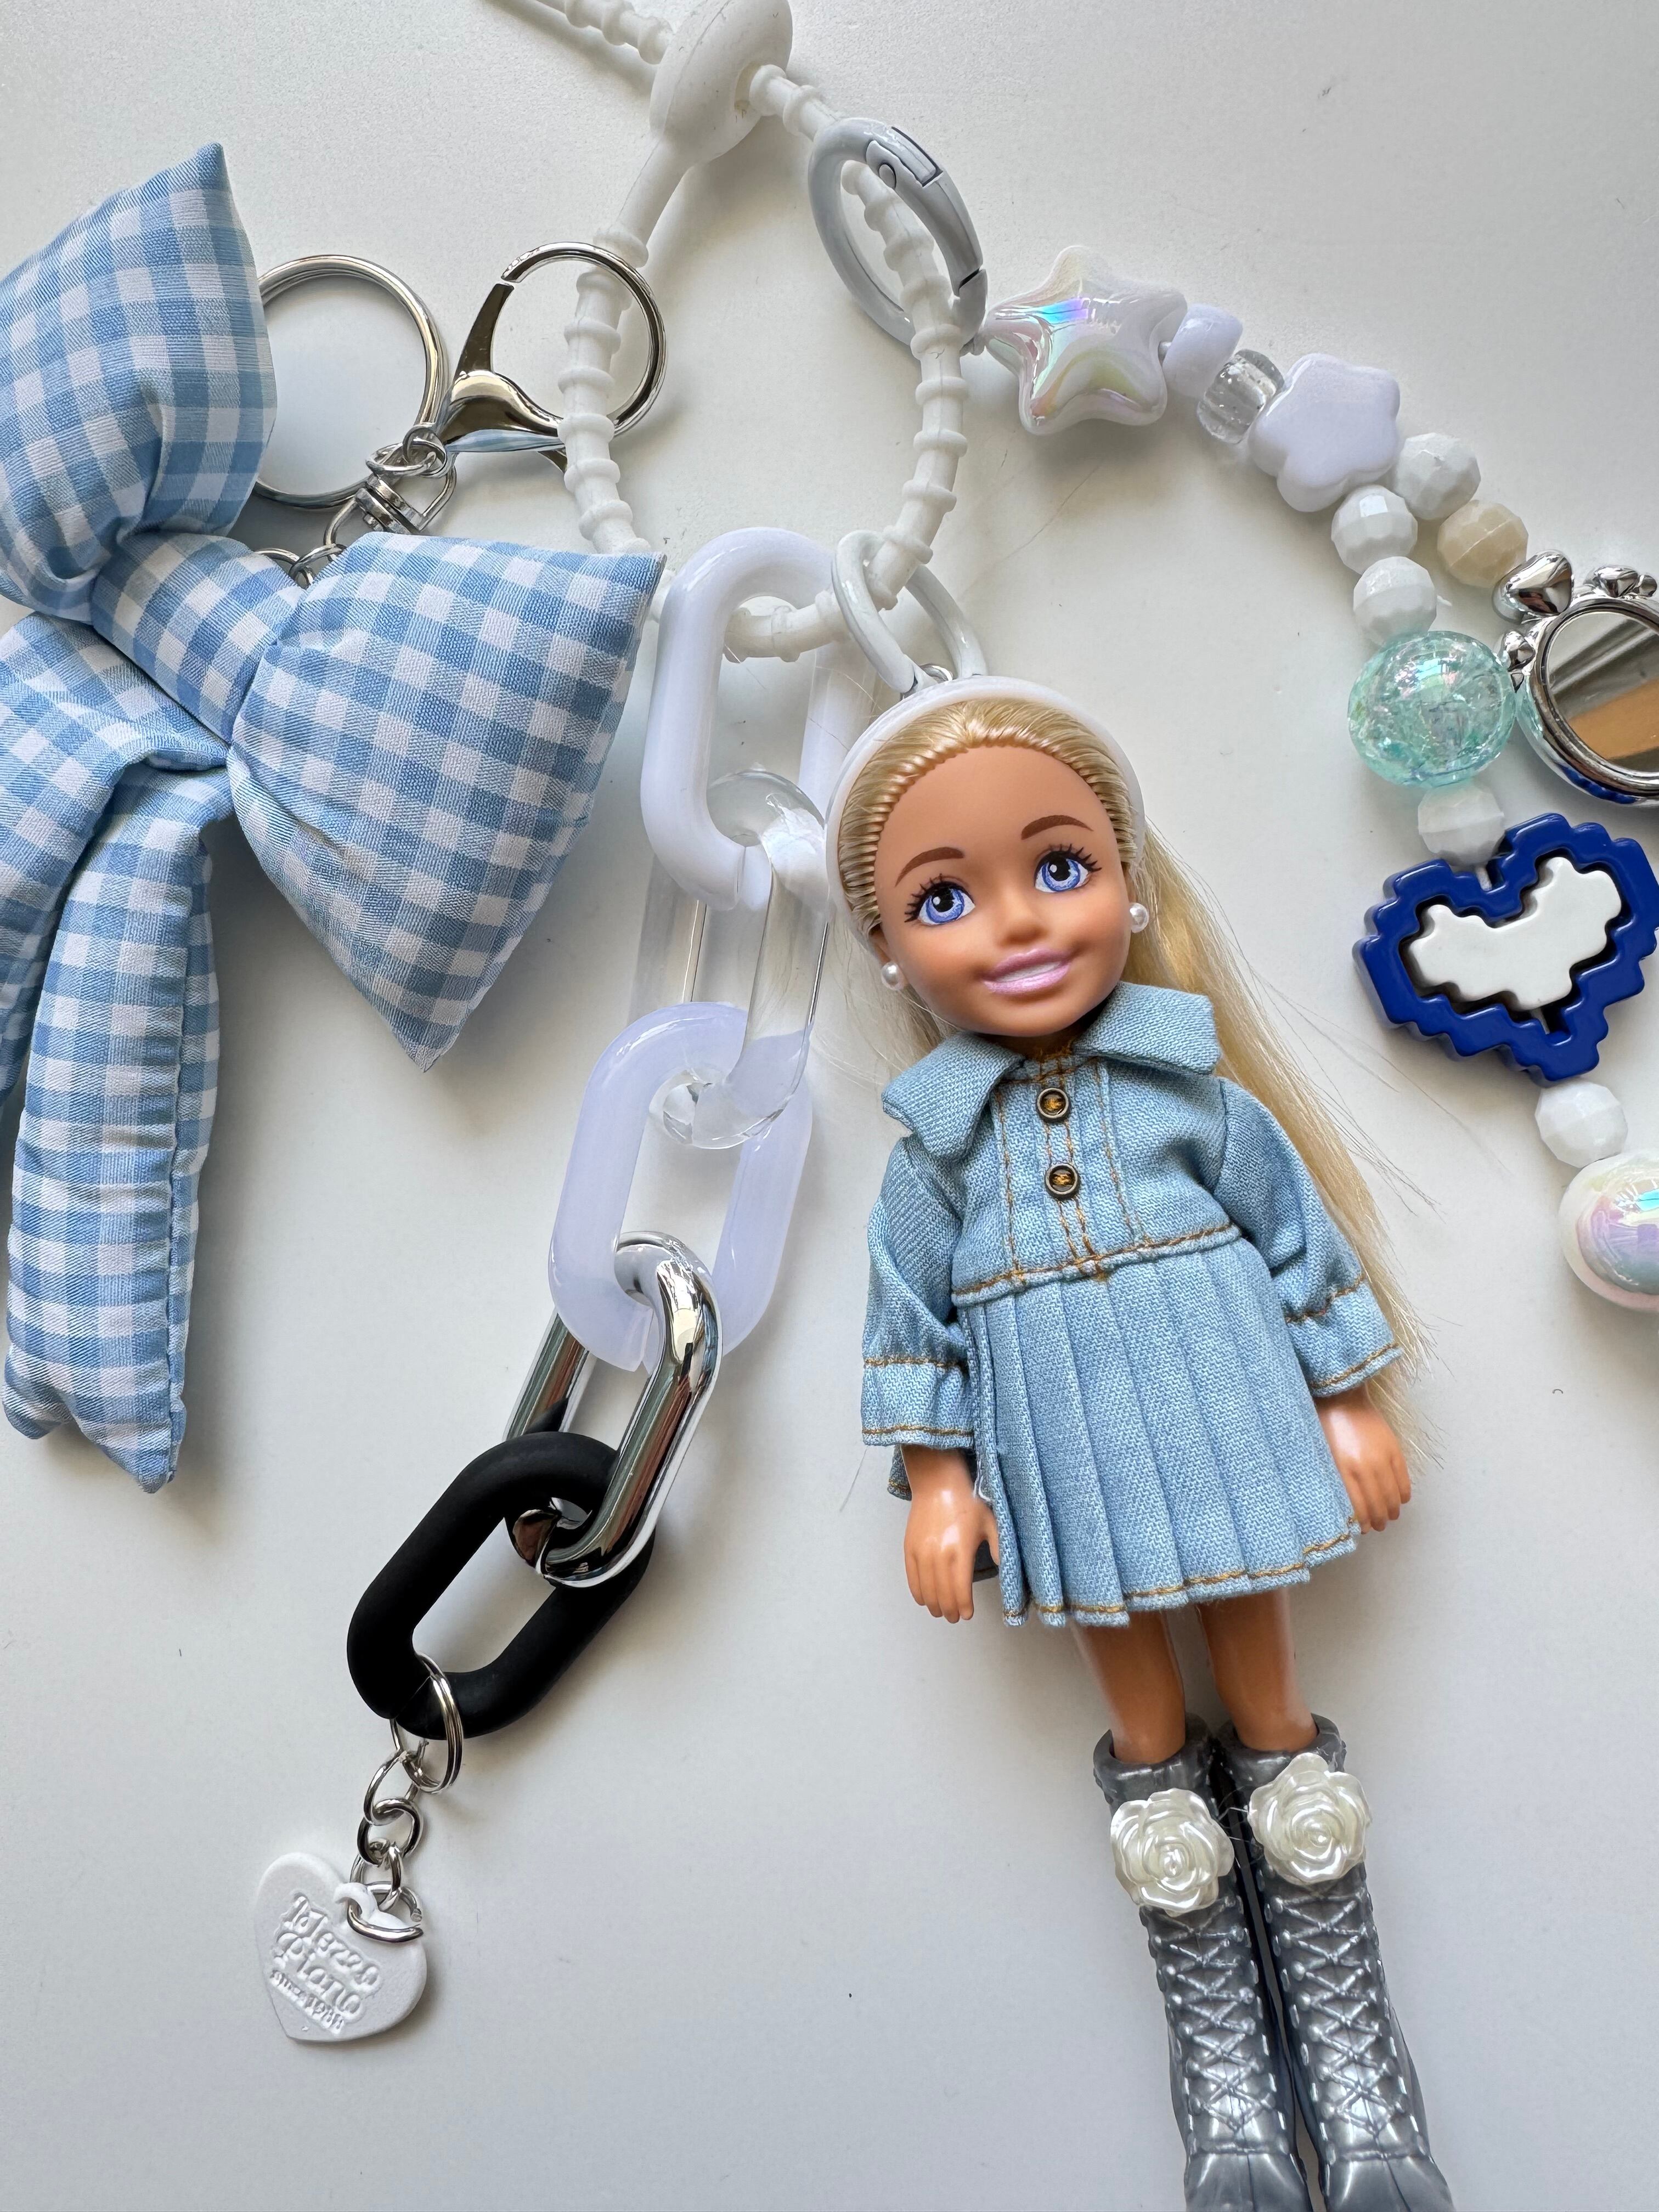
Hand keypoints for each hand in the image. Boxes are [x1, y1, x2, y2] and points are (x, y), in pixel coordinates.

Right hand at [900, 1445, 998, 1621]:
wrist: (938, 1484)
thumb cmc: (967, 1503)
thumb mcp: (991, 1524)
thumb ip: (1000, 1549)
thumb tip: (1008, 1572)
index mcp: (960, 1551)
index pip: (960, 1591)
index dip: (964, 1607)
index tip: (967, 1614)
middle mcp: (939, 1555)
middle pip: (942, 1595)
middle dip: (949, 1611)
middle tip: (955, 1616)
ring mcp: (922, 1553)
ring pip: (926, 1591)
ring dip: (933, 1605)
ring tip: (941, 1611)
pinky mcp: (910, 1548)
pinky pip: (912, 1578)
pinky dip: (918, 1593)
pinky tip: (925, 1599)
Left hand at [1317, 1387, 1410, 1533]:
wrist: (1341, 1396)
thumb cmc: (1325, 1426)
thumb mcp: (1321, 1455)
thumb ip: (1332, 1479)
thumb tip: (1341, 1506)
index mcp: (1342, 1468)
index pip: (1357, 1506)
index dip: (1362, 1521)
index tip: (1362, 1529)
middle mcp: (1364, 1465)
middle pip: (1376, 1504)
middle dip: (1378, 1520)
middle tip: (1377, 1526)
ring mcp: (1381, 1457)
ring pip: (1392, 1496)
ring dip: (1392, 1511)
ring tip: (1389, 1517)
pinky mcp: (1394, 1448)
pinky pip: (1403, 1480)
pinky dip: (1403, 1494)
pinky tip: (1400, 1500)